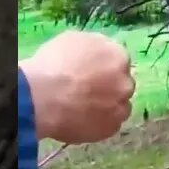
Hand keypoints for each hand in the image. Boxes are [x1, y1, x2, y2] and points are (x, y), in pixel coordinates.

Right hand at [20, 31, 134, 143]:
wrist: (43, 97)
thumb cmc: (53, 64)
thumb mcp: (72, 39)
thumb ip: (93, 46)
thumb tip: (96, 54)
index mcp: (118, 57)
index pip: (117, 61)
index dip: (103, 68)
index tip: (90, 73)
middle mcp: (125, 83)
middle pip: (121, 85)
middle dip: (109, 88)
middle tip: (87, 92)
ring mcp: (120, 108)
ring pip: (118, 108)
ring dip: (106, 107)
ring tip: (84, 109)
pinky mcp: (111, 129)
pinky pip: (108, 126)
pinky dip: (98, 124)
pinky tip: (81, 121)